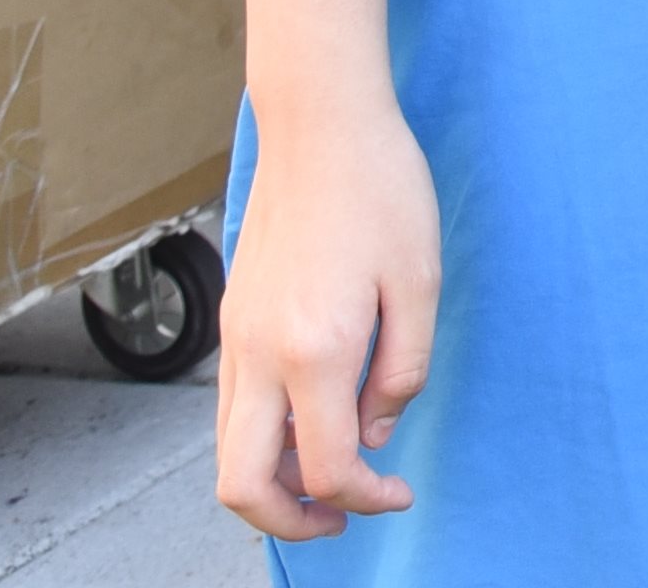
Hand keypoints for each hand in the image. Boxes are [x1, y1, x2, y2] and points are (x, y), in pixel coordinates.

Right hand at [210, 101, 437, 541]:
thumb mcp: (419, 280)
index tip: (398, 493)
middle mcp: (260, 355)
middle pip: (241, 485)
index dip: (365, 499)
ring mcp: (236, 340)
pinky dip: (264, 437)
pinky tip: (316, 415)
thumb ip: (403, 368)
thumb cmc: (380, 188)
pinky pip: (232, 409)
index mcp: (315, 349)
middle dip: (289, 521)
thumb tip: (377, 430)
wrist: (319, 126)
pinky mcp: (232, 322)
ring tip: (335, 468)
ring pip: (227, 452)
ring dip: (274, 480)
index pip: (327, 467)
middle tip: (343, 515)